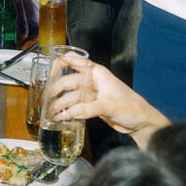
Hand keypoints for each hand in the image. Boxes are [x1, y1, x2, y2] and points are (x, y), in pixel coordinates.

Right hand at [47, 57, 168, 146]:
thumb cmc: (131, 108)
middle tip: (43, 102)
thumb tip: (68, 113)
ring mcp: (91, 94)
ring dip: (59, 105)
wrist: (142, 124)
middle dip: (54, 91)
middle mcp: (92, 81)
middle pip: (67, 82)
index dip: (59, 64)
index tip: (48, 73)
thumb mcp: (109, 106)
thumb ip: (88, 109)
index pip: (74, 61)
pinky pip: (75, 106)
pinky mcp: (91, 106)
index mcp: (97, 73)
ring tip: (49, 114)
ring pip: (70, 96)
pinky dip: (66, 112)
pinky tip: (59, 117)